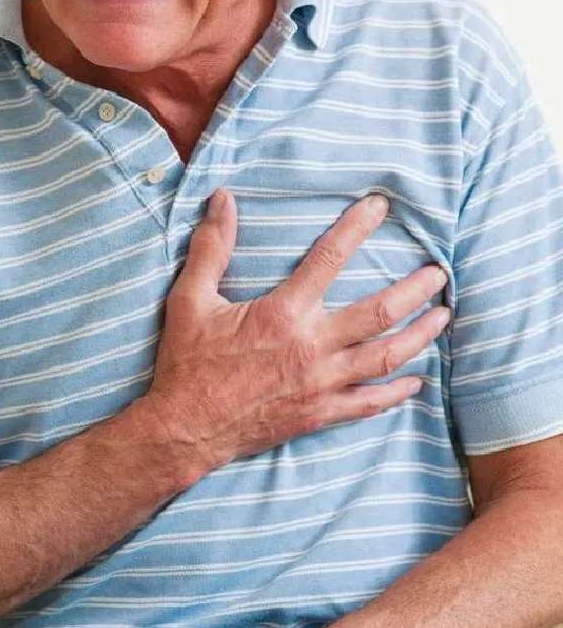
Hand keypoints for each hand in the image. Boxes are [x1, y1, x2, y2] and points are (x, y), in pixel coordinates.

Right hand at [147, 192, 449, 481]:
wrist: (185, 429)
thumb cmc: (188, 364)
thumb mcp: (191, 299)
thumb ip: (212, 248)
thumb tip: (222, 199)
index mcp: (284, 313)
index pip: (329, 258)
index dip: (357, 227)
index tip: (380, 206)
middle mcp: (312, 347)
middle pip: (380, 312)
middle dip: (416, 289)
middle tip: (438, 273)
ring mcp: (321, 384)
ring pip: (387, 356)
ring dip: (420, 335)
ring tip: (443, 317)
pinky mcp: (320, 414)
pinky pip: (370, 403)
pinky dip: (397, 392)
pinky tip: (416, 381)